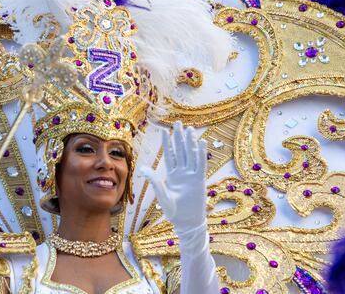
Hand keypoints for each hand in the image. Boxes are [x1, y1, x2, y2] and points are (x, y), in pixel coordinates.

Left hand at [141, 121, 207, 235]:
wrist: (186, 222)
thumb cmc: (173, 211)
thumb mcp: (162, 195)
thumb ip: (155, 181)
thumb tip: (143, 168)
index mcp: (172, 175)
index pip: (169, 155)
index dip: (167, 143)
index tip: (164, 130)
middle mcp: (182, 173)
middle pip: (181, 151)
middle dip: (179, 137)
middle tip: (178, 123)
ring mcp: (191, 176)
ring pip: (191, 155)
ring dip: (190, 142)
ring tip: (190, 129)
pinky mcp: (200, 181)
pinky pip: (200, 164)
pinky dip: (201, 153)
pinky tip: (201, 142)